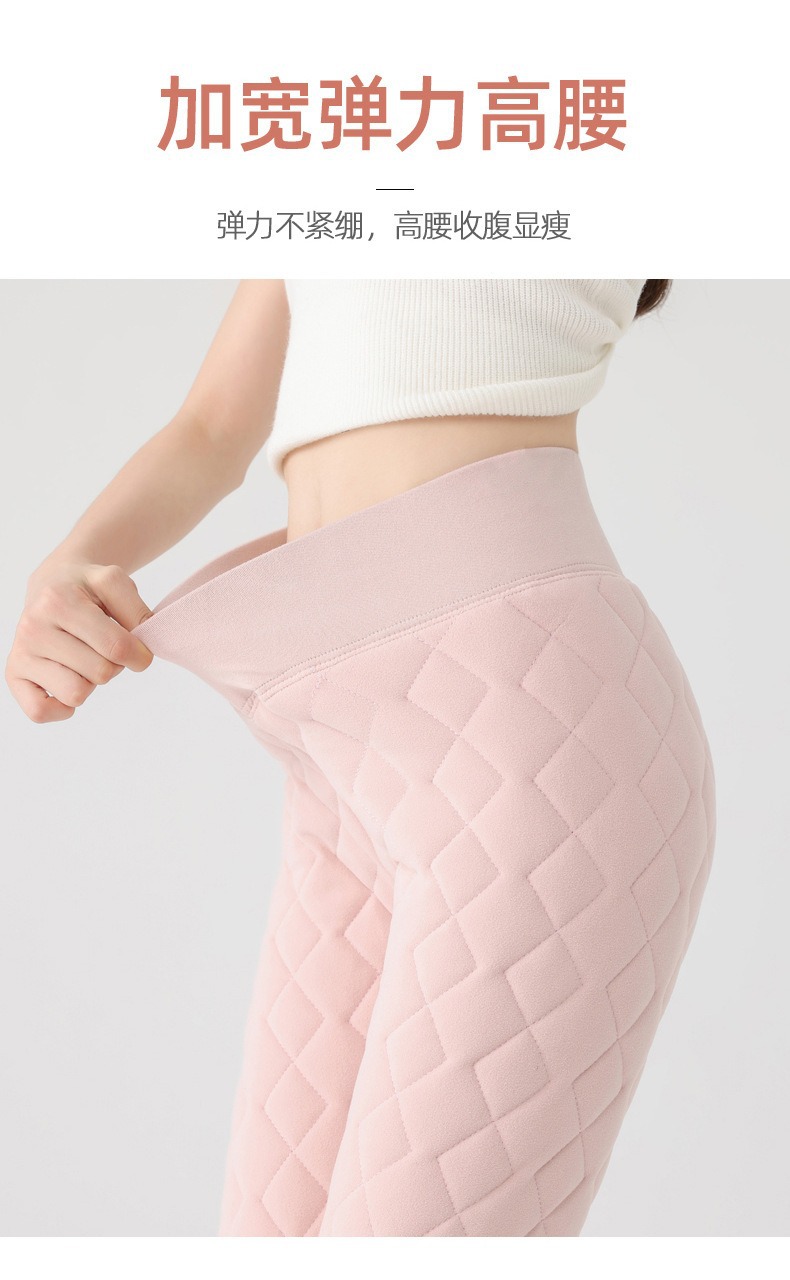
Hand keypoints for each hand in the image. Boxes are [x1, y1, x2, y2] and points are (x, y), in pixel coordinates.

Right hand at [5, 560, 155, 722]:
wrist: (50, 583)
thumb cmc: (85, 589)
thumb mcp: (114, 582)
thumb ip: (137, 611)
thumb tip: (143, 650)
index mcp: (59, 602)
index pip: (117, 647)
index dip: (140, 655)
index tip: (140, 651)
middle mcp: (33, 628)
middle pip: (100, 673)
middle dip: (113, 665)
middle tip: (102, 647)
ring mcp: (21, 653)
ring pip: (75, 694)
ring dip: (90, 682)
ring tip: (84, 658)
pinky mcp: (14, 674)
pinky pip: (40, 712)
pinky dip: (61, 707)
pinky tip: (69, 683)